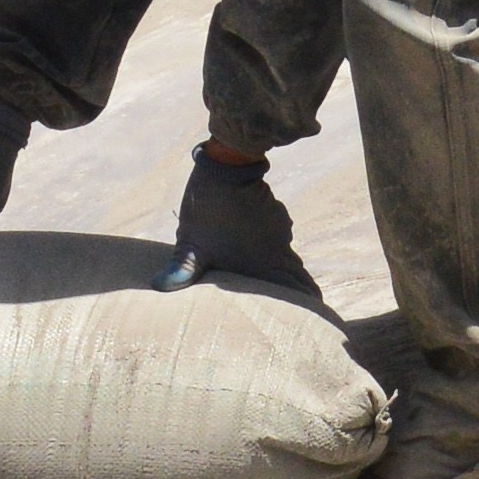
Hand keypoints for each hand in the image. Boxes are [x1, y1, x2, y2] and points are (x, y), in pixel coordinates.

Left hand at [165, 145, 314, 299]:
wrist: (225, 165)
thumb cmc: (208, 209)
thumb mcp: (190, 243)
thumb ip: (181, 269)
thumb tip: (159, 288)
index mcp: (265, 263)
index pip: (298, 288)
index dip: (311, 301)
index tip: (320, 312)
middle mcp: (278, 249)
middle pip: (297, 275)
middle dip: (300, 290)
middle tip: (307, 304)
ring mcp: (279, 229)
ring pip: (287, 255)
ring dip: (284, 268)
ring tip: (279, 281)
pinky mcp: (273, 213)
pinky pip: (278, 237)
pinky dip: (273, 247)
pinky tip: (260, 249)